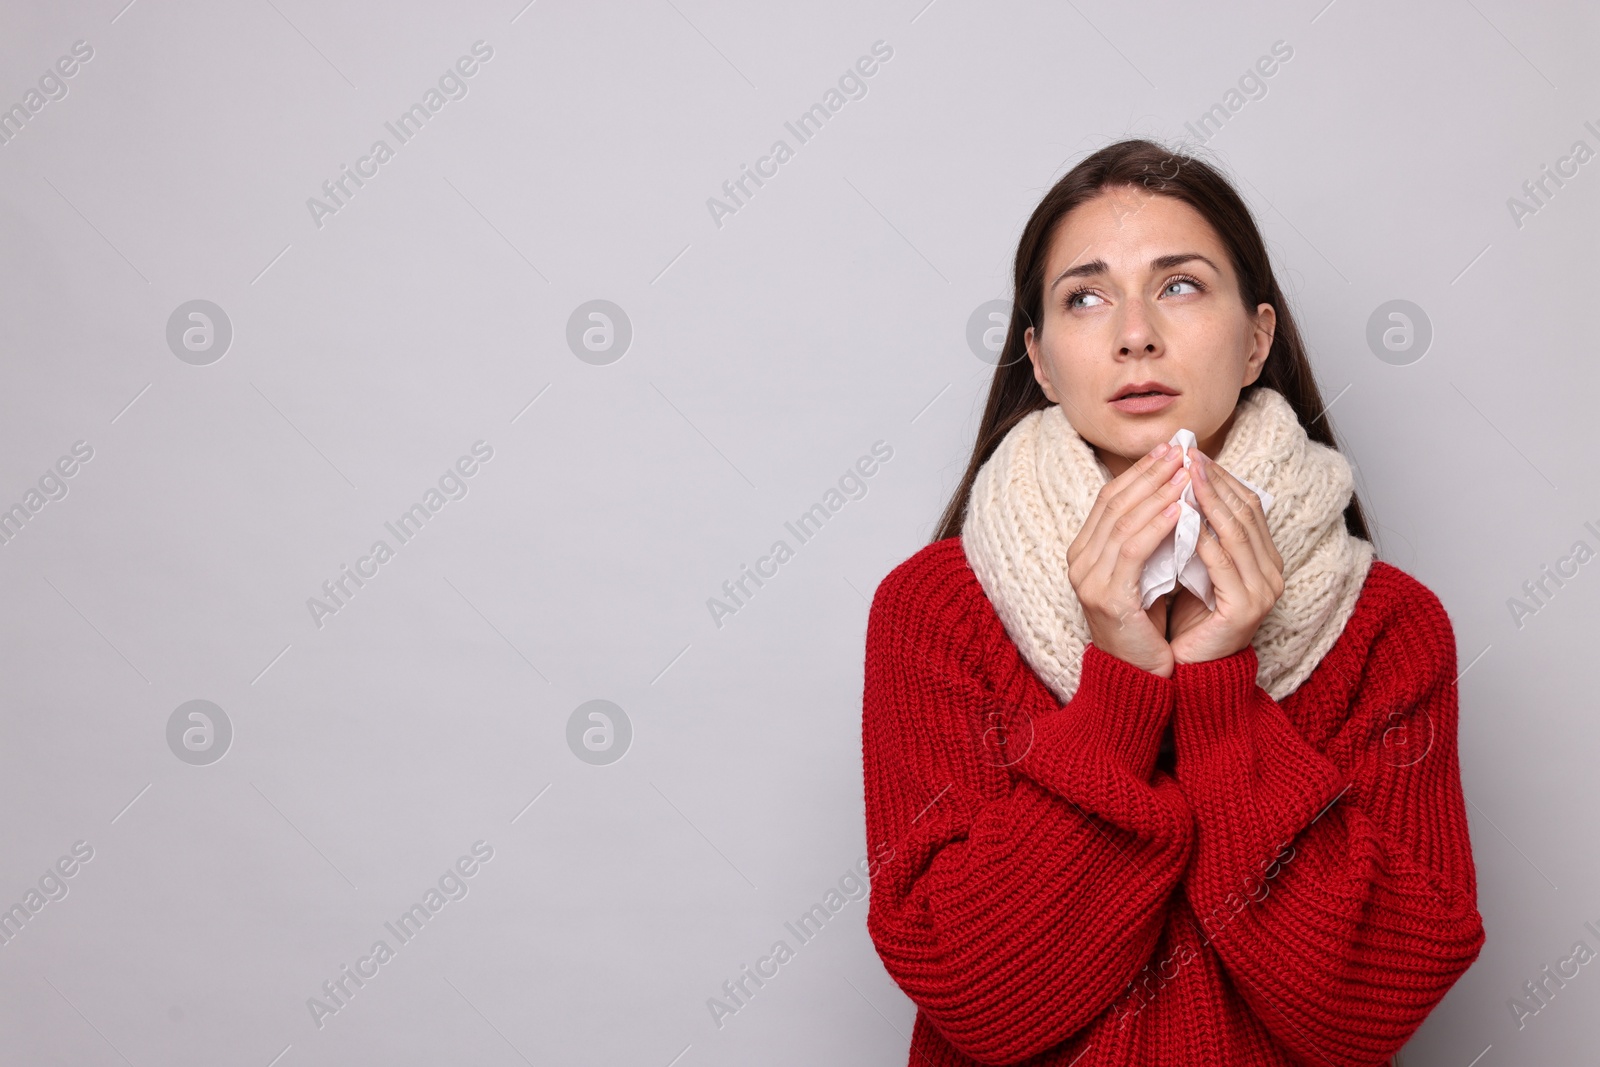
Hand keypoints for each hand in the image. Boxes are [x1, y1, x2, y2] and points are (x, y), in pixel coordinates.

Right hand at [1067, 441, 1191, 677]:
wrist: (1137, 674)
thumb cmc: (1146, 622)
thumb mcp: (1144, 572)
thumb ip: (1148, 538)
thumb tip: (1176, 494)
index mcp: (1084, 552)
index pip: (1109, 499)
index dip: (1139, 472)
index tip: (1169, 450)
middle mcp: (1079, 561)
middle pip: (1114, 504)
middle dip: (1150, 474)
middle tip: (1181, 451)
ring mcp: (1089, 579)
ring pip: (1123, 522)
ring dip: (1158, 493)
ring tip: (1186, 474)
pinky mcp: (1108, 597)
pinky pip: (1133, 551)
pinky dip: (1157, 527)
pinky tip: (1180, 510)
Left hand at [1167, 449, 1283, 664]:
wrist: (1192, 668)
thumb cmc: (1190, 615)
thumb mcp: (1196, 565)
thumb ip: (1200, 533)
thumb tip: (1181, 486)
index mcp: (1265, 558)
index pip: (1248, 505)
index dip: (1222, 478)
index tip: (1191, 455)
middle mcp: (1272, 571)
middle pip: (1245, 513)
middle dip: (1214, 481)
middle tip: (1186, 456)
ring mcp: (1263, 591)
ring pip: (1235, 533)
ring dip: (1208, 501)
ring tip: (1184, 477)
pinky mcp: (1245, 609)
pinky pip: (1222, 564)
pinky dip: (1202, 538)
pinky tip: (1182, 519)